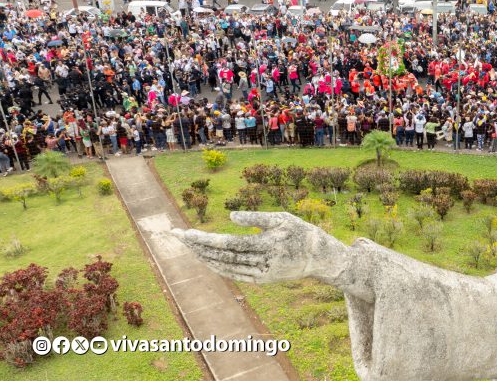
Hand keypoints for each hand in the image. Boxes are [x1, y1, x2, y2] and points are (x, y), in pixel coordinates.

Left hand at [171, 211, 348, 283]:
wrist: (320, 257)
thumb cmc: (300, 231)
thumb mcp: (283, 217)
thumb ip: (256, 218)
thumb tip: (230, 216)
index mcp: (269, 244)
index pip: (229, 244)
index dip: (206, 240)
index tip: (186, 233)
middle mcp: (264, 263)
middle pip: (223, 256)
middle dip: (197, 247)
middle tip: (177, 235)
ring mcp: (262, 274)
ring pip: (226, 267)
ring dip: (203, 257)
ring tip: (186, 245)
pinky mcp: (261, 280)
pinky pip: (234, 275)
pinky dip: (217, 267)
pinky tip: (204, 259)